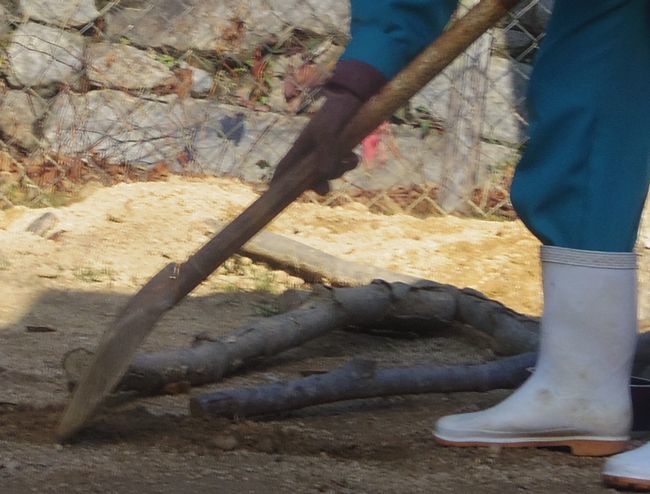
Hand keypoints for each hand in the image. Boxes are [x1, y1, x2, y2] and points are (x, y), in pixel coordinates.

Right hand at [271, 60, 386, 194]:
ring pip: (329, 172)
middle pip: (308, 178)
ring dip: (339, 171)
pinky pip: (343, 164)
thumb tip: (323, 176)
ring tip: (349, 158)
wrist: (354, 96)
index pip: (284, 169)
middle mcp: (312, 151)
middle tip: (324, 188)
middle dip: (318, 184)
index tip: (275, 196)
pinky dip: (348, 163)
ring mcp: (326, 151)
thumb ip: (326, 153)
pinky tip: (353, 155)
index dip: (278, 183)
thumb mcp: (328, 131)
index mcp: (301, 147)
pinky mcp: (340, 148)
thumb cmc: (335, 112)